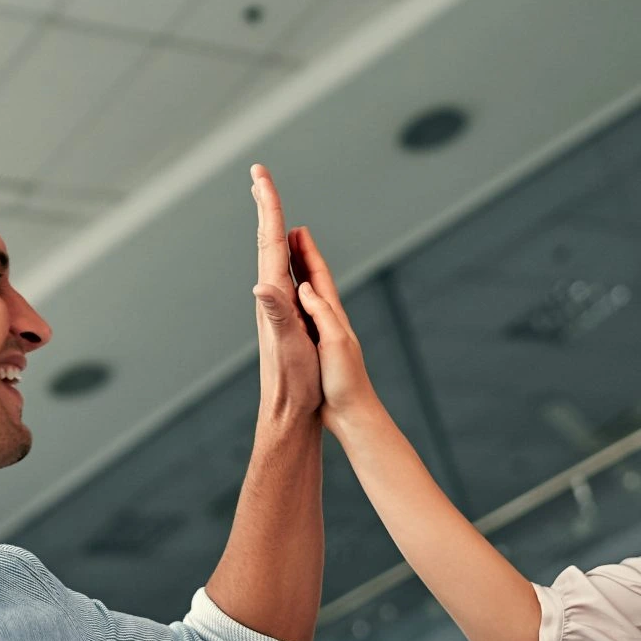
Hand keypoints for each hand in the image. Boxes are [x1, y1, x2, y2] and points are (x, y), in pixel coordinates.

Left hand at [249, 165, 320, 423]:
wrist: (289, 410)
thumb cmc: (294, 380)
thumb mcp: (288, 345)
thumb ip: (278, 313)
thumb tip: (261, 285)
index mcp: (274, 294)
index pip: (270, 240)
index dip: (268, 205)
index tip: (261, 174)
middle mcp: (271, 294)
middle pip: (267, 239)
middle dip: (266, 204)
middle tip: (259, 174)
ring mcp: (276, 305)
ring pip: (273, 253)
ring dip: (271, 225)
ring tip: (268, 202)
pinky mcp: (284, 316)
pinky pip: (284, 272)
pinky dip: (283, 252)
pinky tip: (284, 253)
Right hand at [281, 221, 382, 435]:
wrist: (352, 413)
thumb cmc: (345, 381)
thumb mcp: (333, 343)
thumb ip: (320, 314)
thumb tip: (303, 287)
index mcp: (332, 314)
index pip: (318, 273)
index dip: (306, 249)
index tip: (295, 227)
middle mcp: (329, 319)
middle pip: (314, 277)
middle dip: (301, 253)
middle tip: (289, 232)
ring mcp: (323, 332)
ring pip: (309, 294)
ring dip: (299, 272)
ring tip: (288, 257)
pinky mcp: (317, 347)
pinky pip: (304, 314)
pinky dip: (296, 299)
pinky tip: (293, 301)